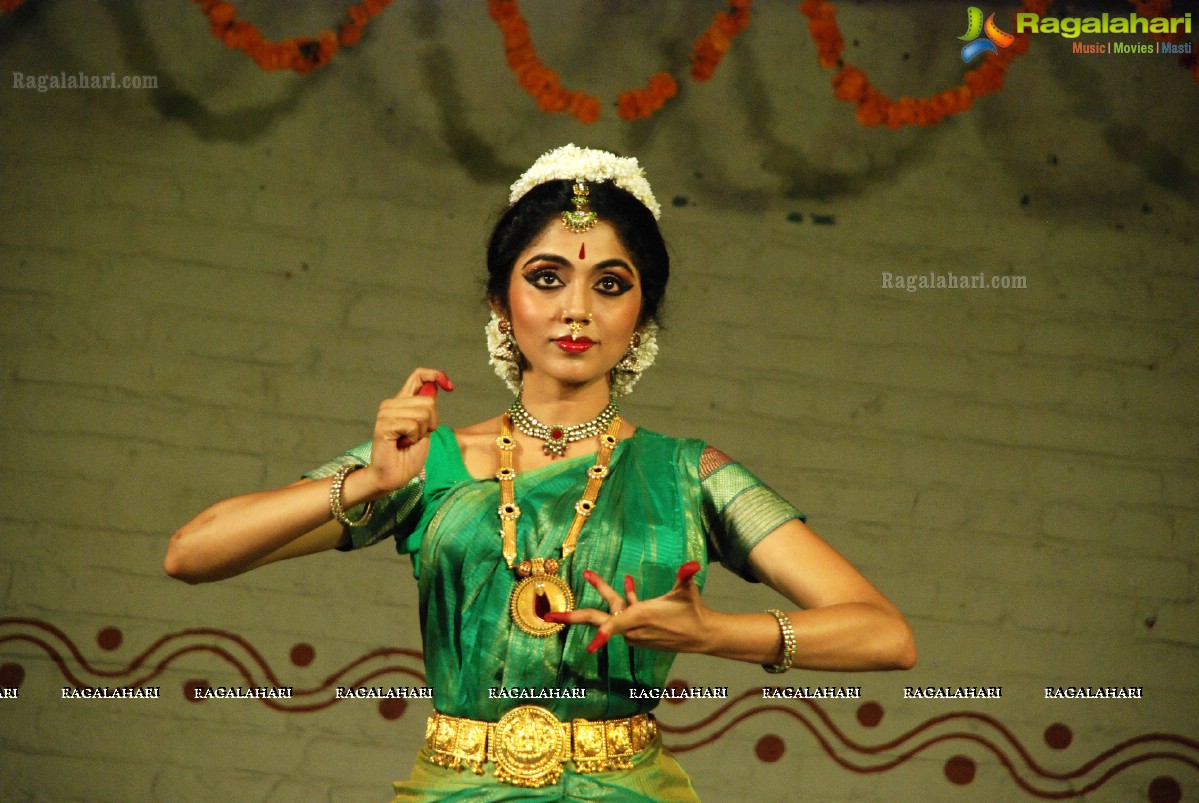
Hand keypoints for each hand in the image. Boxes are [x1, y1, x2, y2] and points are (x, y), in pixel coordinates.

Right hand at [363, 368, 452, 495]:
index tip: (450, 386)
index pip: (419, 375)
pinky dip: (414, 438)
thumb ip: (428, 408)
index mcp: (402, 401)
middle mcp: (392, 403)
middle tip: (418, 436)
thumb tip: (434, 388)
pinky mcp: (384, 424)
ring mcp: (385, 413)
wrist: (394, 475)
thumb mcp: (425, 428)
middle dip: (432, 422)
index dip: (436, 375)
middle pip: (429, 401)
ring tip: (408, 441)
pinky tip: (403, 444)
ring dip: (422, 433)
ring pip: (422, 414)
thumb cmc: (409, 455)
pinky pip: (413, 425)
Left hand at [542, 562, 706, 653]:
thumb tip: (693, 565)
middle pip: (596, 620)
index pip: (616, 625)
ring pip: (610, 611)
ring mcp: (633, 631)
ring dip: (605, 593)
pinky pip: (622, 614)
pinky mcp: (637, 632)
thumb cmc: (692, 611)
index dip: (603, 634)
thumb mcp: (686, 591)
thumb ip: (685, 576)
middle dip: (572, 617)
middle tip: (548, 616)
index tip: (590, 646)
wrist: (701, 635)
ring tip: (590, 574)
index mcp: (639, 617)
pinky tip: (629, 582)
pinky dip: (624, 600)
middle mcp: (631, 626)